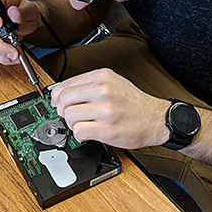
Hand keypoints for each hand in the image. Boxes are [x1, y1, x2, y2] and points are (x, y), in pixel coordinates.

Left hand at [51, 68, 170, 148]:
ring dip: (72, 124)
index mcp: (103, 77)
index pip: (64, 85)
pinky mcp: (107, 129)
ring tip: (84, 124)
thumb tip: (63, 93)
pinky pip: (78, 132)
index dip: (56, 97)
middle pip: (63, 100)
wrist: (156, 118)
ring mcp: (106, 110)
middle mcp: (104, 91)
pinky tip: (89, 132)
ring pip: (69, 116)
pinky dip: (79, 135)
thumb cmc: (134, 103)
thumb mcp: (114, 83)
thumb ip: (90, 85)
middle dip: (63, 110)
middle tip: (71, 115)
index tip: (57, 103)